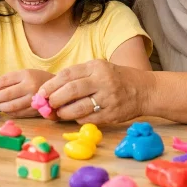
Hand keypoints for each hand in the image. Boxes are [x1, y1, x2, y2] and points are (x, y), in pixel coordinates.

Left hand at [0, 69, 53, 116]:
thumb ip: (10, 81)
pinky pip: (18, 113)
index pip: (4, 80)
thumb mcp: (24, 74)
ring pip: (12, 106)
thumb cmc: (36, 79)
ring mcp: (34, 99)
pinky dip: (8, 112)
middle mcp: (30, 86)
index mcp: (26, 74)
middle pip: (7, 94)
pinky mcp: (36, 110)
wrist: (58, 87)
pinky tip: (3, 110)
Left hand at [38, 60, 153, 124]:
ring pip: (78, 108)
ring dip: (63, 112)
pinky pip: (88, 119)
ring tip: (58, 113)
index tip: (41, 93)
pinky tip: (75, 117)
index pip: (67, 75)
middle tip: (47, 105)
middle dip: (55, 99)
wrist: (145, 90)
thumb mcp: (98, 69)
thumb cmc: (116, 79)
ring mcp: (108, 98)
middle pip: (71, 90)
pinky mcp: (111, 114)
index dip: (51, 85)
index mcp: (96, 67)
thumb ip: (78, 77)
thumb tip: (51, 90)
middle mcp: (102, 81)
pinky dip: (77, 119)